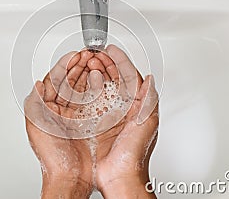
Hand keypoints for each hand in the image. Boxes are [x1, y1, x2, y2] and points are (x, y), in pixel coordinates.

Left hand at [24, 50, 96, 197]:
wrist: (72, 177)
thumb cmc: (53, 157)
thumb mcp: (37, 127)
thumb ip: (35, 103)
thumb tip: (37, 83)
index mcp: (49, 108)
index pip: (56, 80)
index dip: (65, 66)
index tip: (74, 56)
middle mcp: (64, 110)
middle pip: (72, 81)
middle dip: (79, 65)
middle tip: (88, 55)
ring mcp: (80, 115)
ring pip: (85, 87)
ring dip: (89, 73)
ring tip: (96, 62)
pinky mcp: (93, 121)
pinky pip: (97, 100)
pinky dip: (100, 87)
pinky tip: (103, 79)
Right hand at [91, 45, 158, 198]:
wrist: (119, 177)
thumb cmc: (133, 156)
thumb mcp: (146, 125)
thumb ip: (149, 101)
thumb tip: (150, 79)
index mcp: (136, 106)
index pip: (129, 76)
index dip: (120, 61)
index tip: (111, 50)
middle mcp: (122, 108)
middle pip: (113, 78)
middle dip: (105, 63)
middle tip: (96, 54)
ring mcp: (107, 114)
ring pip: (100, 86)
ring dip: (93, 72)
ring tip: (86, 63)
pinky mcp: (94, 123)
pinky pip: (88, 100)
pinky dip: (83, 88)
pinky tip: (78, 82)